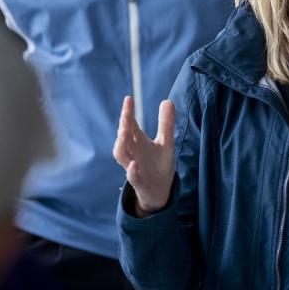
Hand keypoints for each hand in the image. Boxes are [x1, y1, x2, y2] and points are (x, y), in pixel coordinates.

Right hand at [113, 96, 175, 216]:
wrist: (160, 191)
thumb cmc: (159, 165)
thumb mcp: (166, 143)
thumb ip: (166, 124)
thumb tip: (167, 101)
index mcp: (138, 142)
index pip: (130, 125)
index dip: (128, 113)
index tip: (129, 98)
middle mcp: (133, 153)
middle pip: (123, 138)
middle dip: (123, 126)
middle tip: (126, 114)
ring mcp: (134, 167)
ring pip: (121, 156)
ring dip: (121, 145)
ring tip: (124, 132)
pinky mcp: (139, 182)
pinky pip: (132, 177)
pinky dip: (131, 172)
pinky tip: (133, 165)